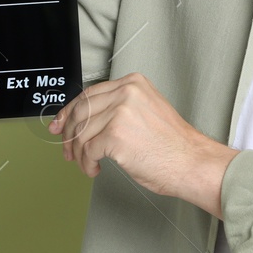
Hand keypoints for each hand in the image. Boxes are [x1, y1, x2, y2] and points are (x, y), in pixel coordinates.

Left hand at [48, 72, 237, 217]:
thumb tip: (87, 119)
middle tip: (67, 150)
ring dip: (80, 154)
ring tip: (88, 164)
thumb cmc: (173, 145)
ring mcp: (120, 112)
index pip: (89, 94)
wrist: (192, 162)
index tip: (61, 124)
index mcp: (133, 84)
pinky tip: (95, 169)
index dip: (70, 111)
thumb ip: (118, 108)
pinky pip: (87, 150)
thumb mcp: (146, 111)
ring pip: (81, 133)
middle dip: (69, 134)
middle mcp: (126, 93)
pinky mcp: (115, 135)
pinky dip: (87, 164)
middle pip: (80, 111)